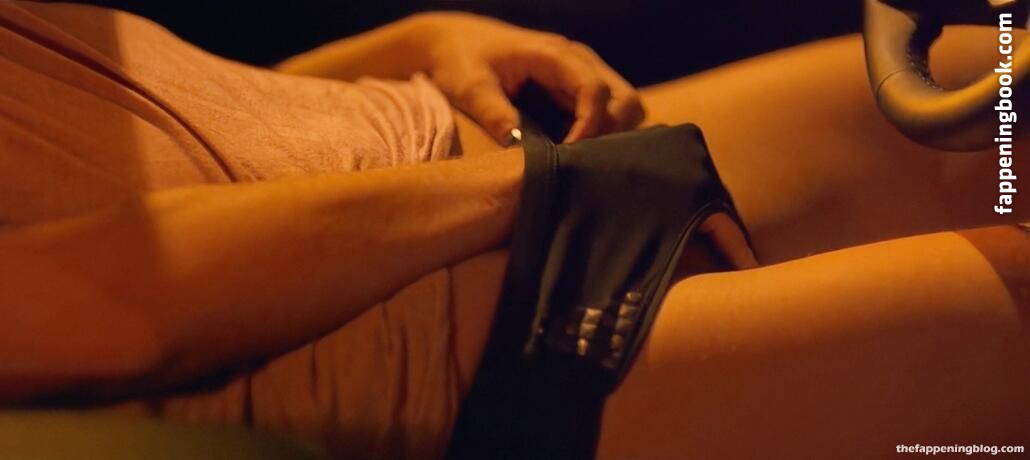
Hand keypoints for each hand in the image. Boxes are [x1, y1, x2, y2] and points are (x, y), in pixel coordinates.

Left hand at [416, 12, 644, 142]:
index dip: (589, 128)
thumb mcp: (470, 88)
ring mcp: (582, 74)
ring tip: (576, 159)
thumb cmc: (460, 60)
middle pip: (626, 100)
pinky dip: (600, 136)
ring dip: (611, 137)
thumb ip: (495, 115)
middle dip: (611, 135)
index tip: (566, 156)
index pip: (595, 91)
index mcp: (555, 54)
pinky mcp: (576, 89)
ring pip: (625, 108)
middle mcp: (578, 60)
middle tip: (578, 162)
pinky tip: (572, 153)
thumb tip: (522, 148)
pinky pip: (607, 114)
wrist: (454, 42)